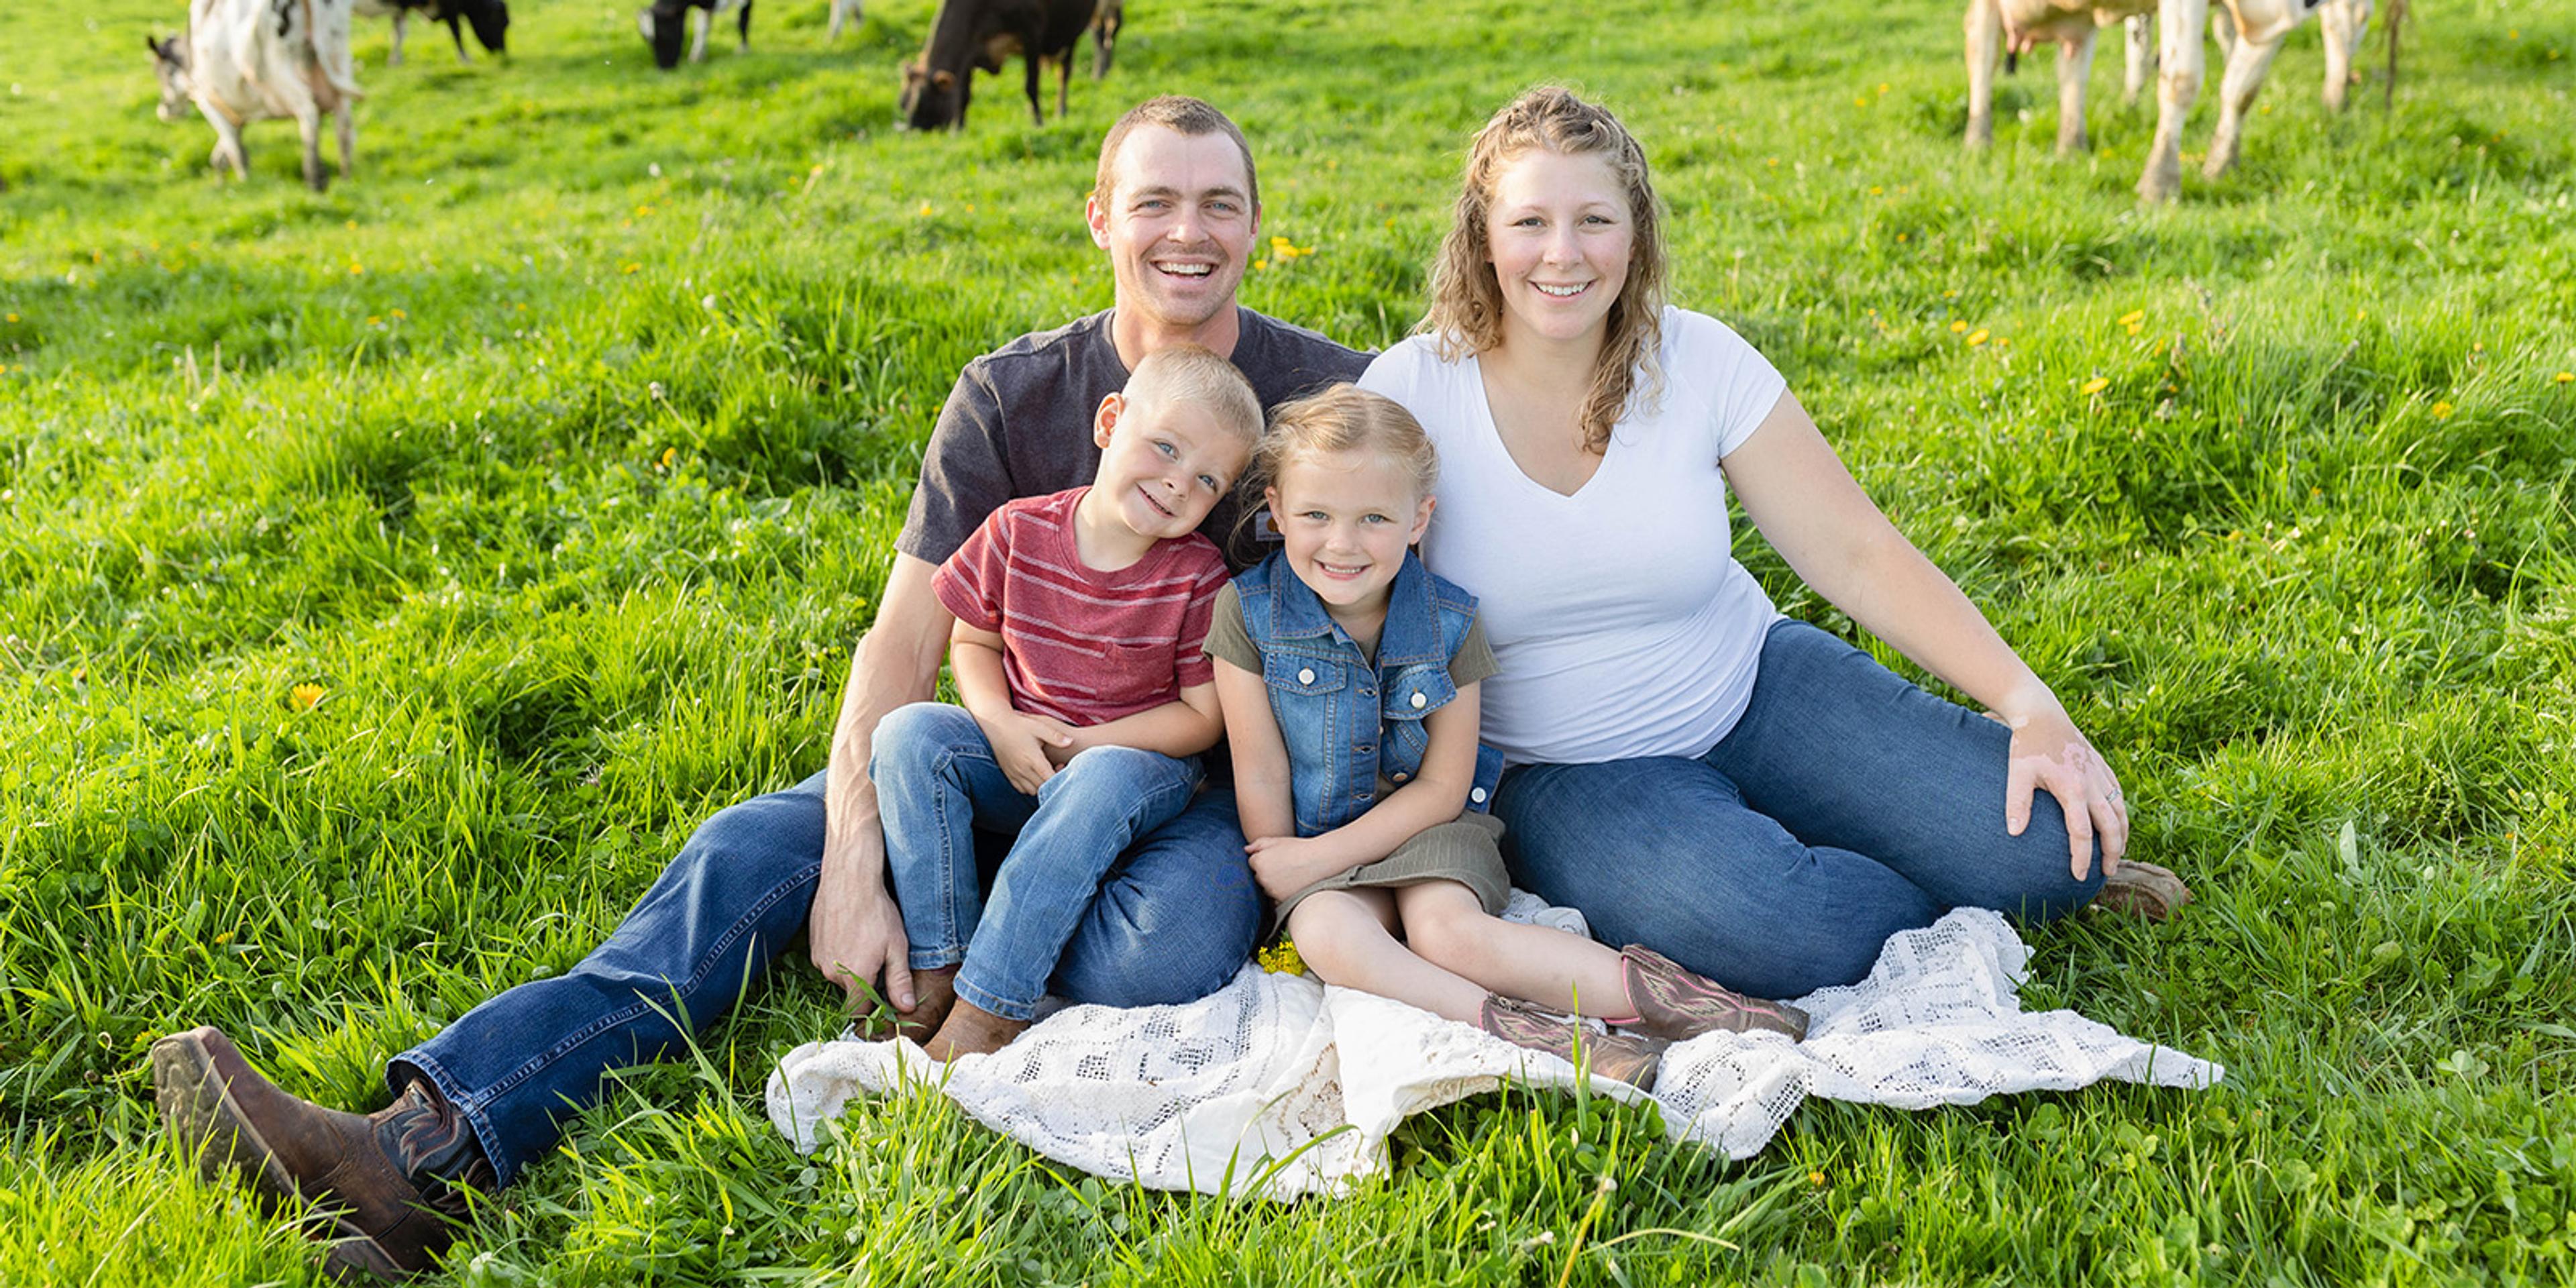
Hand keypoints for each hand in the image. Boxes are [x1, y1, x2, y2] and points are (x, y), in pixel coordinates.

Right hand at [807, 825, 915, 1010]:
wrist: (849, 880)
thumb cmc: (877, 912)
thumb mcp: (896, 947)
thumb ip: (899, 981)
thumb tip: (906, 1009)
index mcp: (855, 977)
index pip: (860, 1011)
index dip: (874, 1007)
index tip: (885, 996)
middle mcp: (832, 973)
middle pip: (852, 991)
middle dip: (866, 981)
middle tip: (880, 956)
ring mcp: (820, 959)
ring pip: (840, 975)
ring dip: (852, 966)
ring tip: (865, 940)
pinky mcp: (812, 946)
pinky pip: (829, 959)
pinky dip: (840, 952)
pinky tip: (851, 933)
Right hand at [975, 710, 1075, 793]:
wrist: (996, 726)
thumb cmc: (1020, 725)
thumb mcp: (1040, 727)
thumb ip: (1056, 736)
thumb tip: (1071, 742)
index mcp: (1033, 759)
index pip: (1049, 779)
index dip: (1059, 777)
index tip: (1062, 766)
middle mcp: (1023, 769)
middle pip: (1043, 787)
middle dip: (1052, 782)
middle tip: (1057, 768)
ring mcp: (1014, 774)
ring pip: (1032, 791)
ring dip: (1042, 786)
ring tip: (1046, 773)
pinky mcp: (1008, 775)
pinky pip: (1021, 789)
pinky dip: (1030, 787)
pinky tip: (1035, 775)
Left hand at [1244, 834, 1346, 901]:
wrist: (1320, 860)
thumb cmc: (1299, 848)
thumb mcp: (1277, 841)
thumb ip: (1258, 844)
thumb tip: (1246, 850)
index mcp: (1259, 862)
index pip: (1253, 862)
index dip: (1265, 858)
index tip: (1277, 856)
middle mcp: (1262, 877)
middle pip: (1258, 876)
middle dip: (1267, 872)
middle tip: (1284, 865)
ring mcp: (1271, 890)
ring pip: (1267, 888)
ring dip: (1273, 883)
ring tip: (1290, 874)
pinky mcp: (1281, 900)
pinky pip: (1275, 898)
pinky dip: (1281, 892)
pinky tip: (1292, 883)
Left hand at [2001, 703, 2128, 880]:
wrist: (2042, 714)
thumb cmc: (2026, 745)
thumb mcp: (2017, 774)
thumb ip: (2017, 803)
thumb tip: (2014, 833)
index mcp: (2072, 788)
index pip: (2081, 832)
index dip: (2082, 857)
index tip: (2079, 875)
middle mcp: (2092, 784)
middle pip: (2111, 826)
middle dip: (2111, 852)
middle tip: (2105, 873)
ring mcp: (2100, 774)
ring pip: (2120, 811)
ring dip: (2122, 835)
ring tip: (2116, 855)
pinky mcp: (2102, 767)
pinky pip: (2118, 795)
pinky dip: (2121, 814)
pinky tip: (2117, 825)